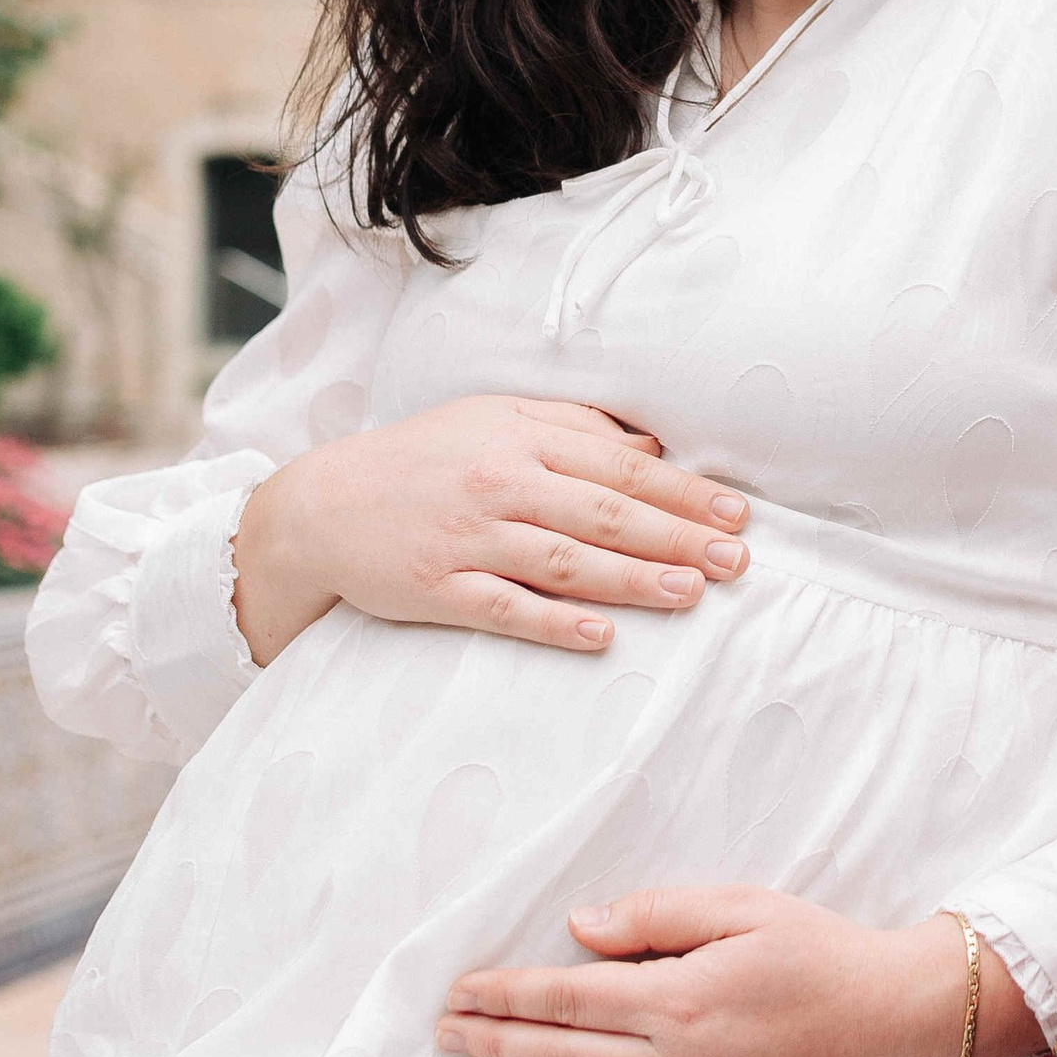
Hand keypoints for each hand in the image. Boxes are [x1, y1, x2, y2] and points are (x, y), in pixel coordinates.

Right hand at [234, 396, 750, 665]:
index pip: (619, 467)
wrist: (322, 505)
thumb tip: (651, 447)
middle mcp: (499, 484)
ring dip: (632, 578)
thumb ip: (573, 428)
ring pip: (565, 560)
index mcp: (520, 438)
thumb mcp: (493, 419)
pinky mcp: (439, 587)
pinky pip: (506, 608)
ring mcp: (468, 538)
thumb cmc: (421, 459)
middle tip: (734, 560)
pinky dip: (555, 623)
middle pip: (604, 513)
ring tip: (690, 593)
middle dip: (676, 537)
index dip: (683, 491)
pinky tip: (602, 637)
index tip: (735, 513)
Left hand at [435, 889, 1041, 1056]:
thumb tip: (580, 931)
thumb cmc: (829, 953)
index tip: (460, 989)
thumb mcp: (747, 907)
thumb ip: (659, 917)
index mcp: (683, 1001)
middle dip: (492, 1044)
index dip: (506, 995)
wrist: (905, 1024)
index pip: (567, 999)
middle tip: (441, 1034)